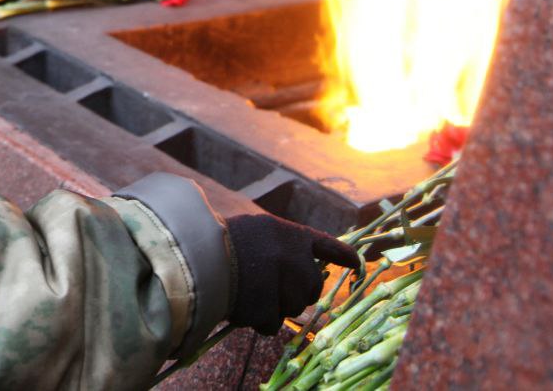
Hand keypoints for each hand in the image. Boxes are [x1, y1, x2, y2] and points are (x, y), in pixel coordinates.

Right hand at [225, 214, 360, 334]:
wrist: (196, 255)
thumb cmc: (220, 239)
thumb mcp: (256, 229)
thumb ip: (281, 245)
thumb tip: (301, 267)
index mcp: (291, 236)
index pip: (328, 245)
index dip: (343, 256)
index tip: (356, 264)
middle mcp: (295, 260)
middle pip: (311, 286)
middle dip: (296, 291)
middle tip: (272, 286)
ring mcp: (284, 287)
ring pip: (292, 308)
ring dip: (275, 305)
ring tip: (249, 291)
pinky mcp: (269, 310)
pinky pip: (271, 324)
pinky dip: (257, 319)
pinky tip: (241, 305)